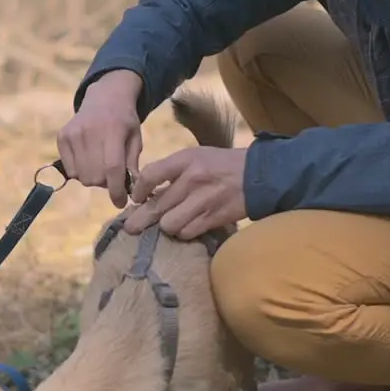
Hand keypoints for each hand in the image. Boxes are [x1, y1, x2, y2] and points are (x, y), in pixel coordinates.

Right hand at [57, 70, 143, 207]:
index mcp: (113, 130)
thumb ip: (132, 164)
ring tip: (101, 165)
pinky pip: (70, 170)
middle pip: (95, 176)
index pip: (112, 168)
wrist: (105, 97)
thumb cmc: (124, 121)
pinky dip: (80, 171)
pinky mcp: (62, 137)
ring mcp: (73, 134)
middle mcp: (90, 132)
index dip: (116, 190)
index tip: (120, 202)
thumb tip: (131, 191)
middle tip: (113, 174)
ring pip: (82, 176)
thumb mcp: (136, 138)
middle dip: (106, 183)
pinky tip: (88, 159)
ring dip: (93, 178)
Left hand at [122, 146, 247, 239]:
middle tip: (132, 227)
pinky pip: (186, 233)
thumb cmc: (222, 165)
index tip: (137, 198)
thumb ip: (172, 171)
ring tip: (170, 223)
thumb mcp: (197, 157)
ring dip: (167, 226)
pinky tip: (187, 227)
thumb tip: (147, 191)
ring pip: (168, 224)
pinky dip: (184, 233)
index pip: (150, 175)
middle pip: (155, 206)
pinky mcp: (212, 218)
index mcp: (185, 160)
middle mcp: (191, 180)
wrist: (257, 176)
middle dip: (140, 219)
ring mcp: (202, 201)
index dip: (139, 191)